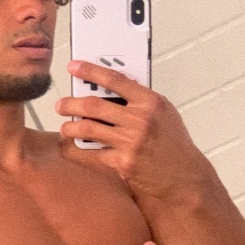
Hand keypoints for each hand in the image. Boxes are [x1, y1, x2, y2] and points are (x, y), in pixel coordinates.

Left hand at [57, 61, 212, 200]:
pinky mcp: (123, 163)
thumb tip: (111, 88)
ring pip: (89, 129)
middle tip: (61, 104)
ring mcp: (130, 143)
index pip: (115, 80)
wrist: (184, 177)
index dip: (90, 71)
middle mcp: (140, 120)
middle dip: (71, 103)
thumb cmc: (174, 145)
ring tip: (65, 128)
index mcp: (151, 103)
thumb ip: (140, 101)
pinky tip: (78, 149)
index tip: (74, 66)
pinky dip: (85, 150)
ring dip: (71, 127)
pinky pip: (96, 153)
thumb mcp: (164, 114)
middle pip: (94, 105)